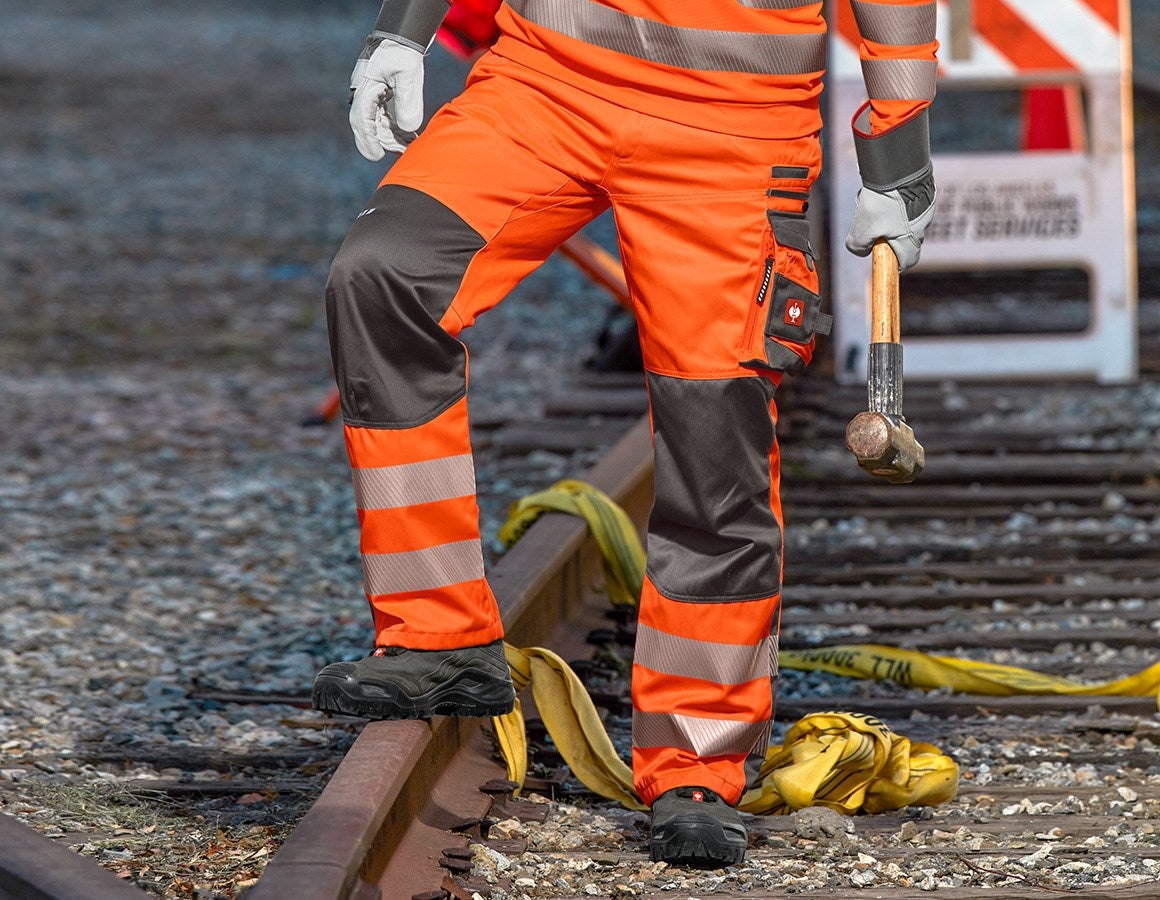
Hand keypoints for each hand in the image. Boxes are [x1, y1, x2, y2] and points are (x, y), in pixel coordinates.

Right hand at [349, 39, 425, 160]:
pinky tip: (411, 141)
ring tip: (411, 148)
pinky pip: (388, 124)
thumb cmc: (402, 53)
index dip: (367, 140)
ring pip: (380, 129)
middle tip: (405, 153)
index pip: (361, 120)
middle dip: (387, 143)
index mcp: (365, 89)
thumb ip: (408, 99)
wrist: (401, 42)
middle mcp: (366, 98)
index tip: (377, 156)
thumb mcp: (408, 73)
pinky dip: (399, 134)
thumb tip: (408, 128)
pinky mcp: (383, 105)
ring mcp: (374, 103)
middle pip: (371, 129)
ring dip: (394, 141)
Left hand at [845, 106, 935, 271]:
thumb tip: (863, 250)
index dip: (895, 263)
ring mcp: (926, 208)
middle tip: (871, 223)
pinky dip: (893, 200)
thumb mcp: (861, 231)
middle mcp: (923, 225)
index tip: (883, 257)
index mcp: (911, 239)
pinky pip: (906, 202)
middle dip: (885, 234)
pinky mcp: (924, 191)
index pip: (908, 261)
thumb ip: (859, 247)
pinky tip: (881, 191)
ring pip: (903, 219)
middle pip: (904, 239)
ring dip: (887, 215)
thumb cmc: (881, 203)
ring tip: (874, 202)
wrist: (895, 168)